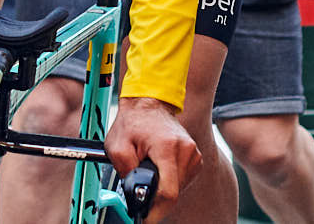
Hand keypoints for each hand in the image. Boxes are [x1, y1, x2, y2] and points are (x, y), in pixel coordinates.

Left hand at [104, 97, 201, 220]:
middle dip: (156, 200)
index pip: (168, 192)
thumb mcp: (117, 147)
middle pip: (173, 194)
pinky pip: (183, 181)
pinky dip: (170, 183)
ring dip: (163, 191)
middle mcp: (187, 152)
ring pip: (179, 190)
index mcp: (168, 148)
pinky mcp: (196, 158)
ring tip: (148, 174)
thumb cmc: (132, 122)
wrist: (148, 102)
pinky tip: (159, 171)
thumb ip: (125, 173)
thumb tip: (133, 196)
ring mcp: (194, 155)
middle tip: (140, 196)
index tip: (144, 219)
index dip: (155, 211)